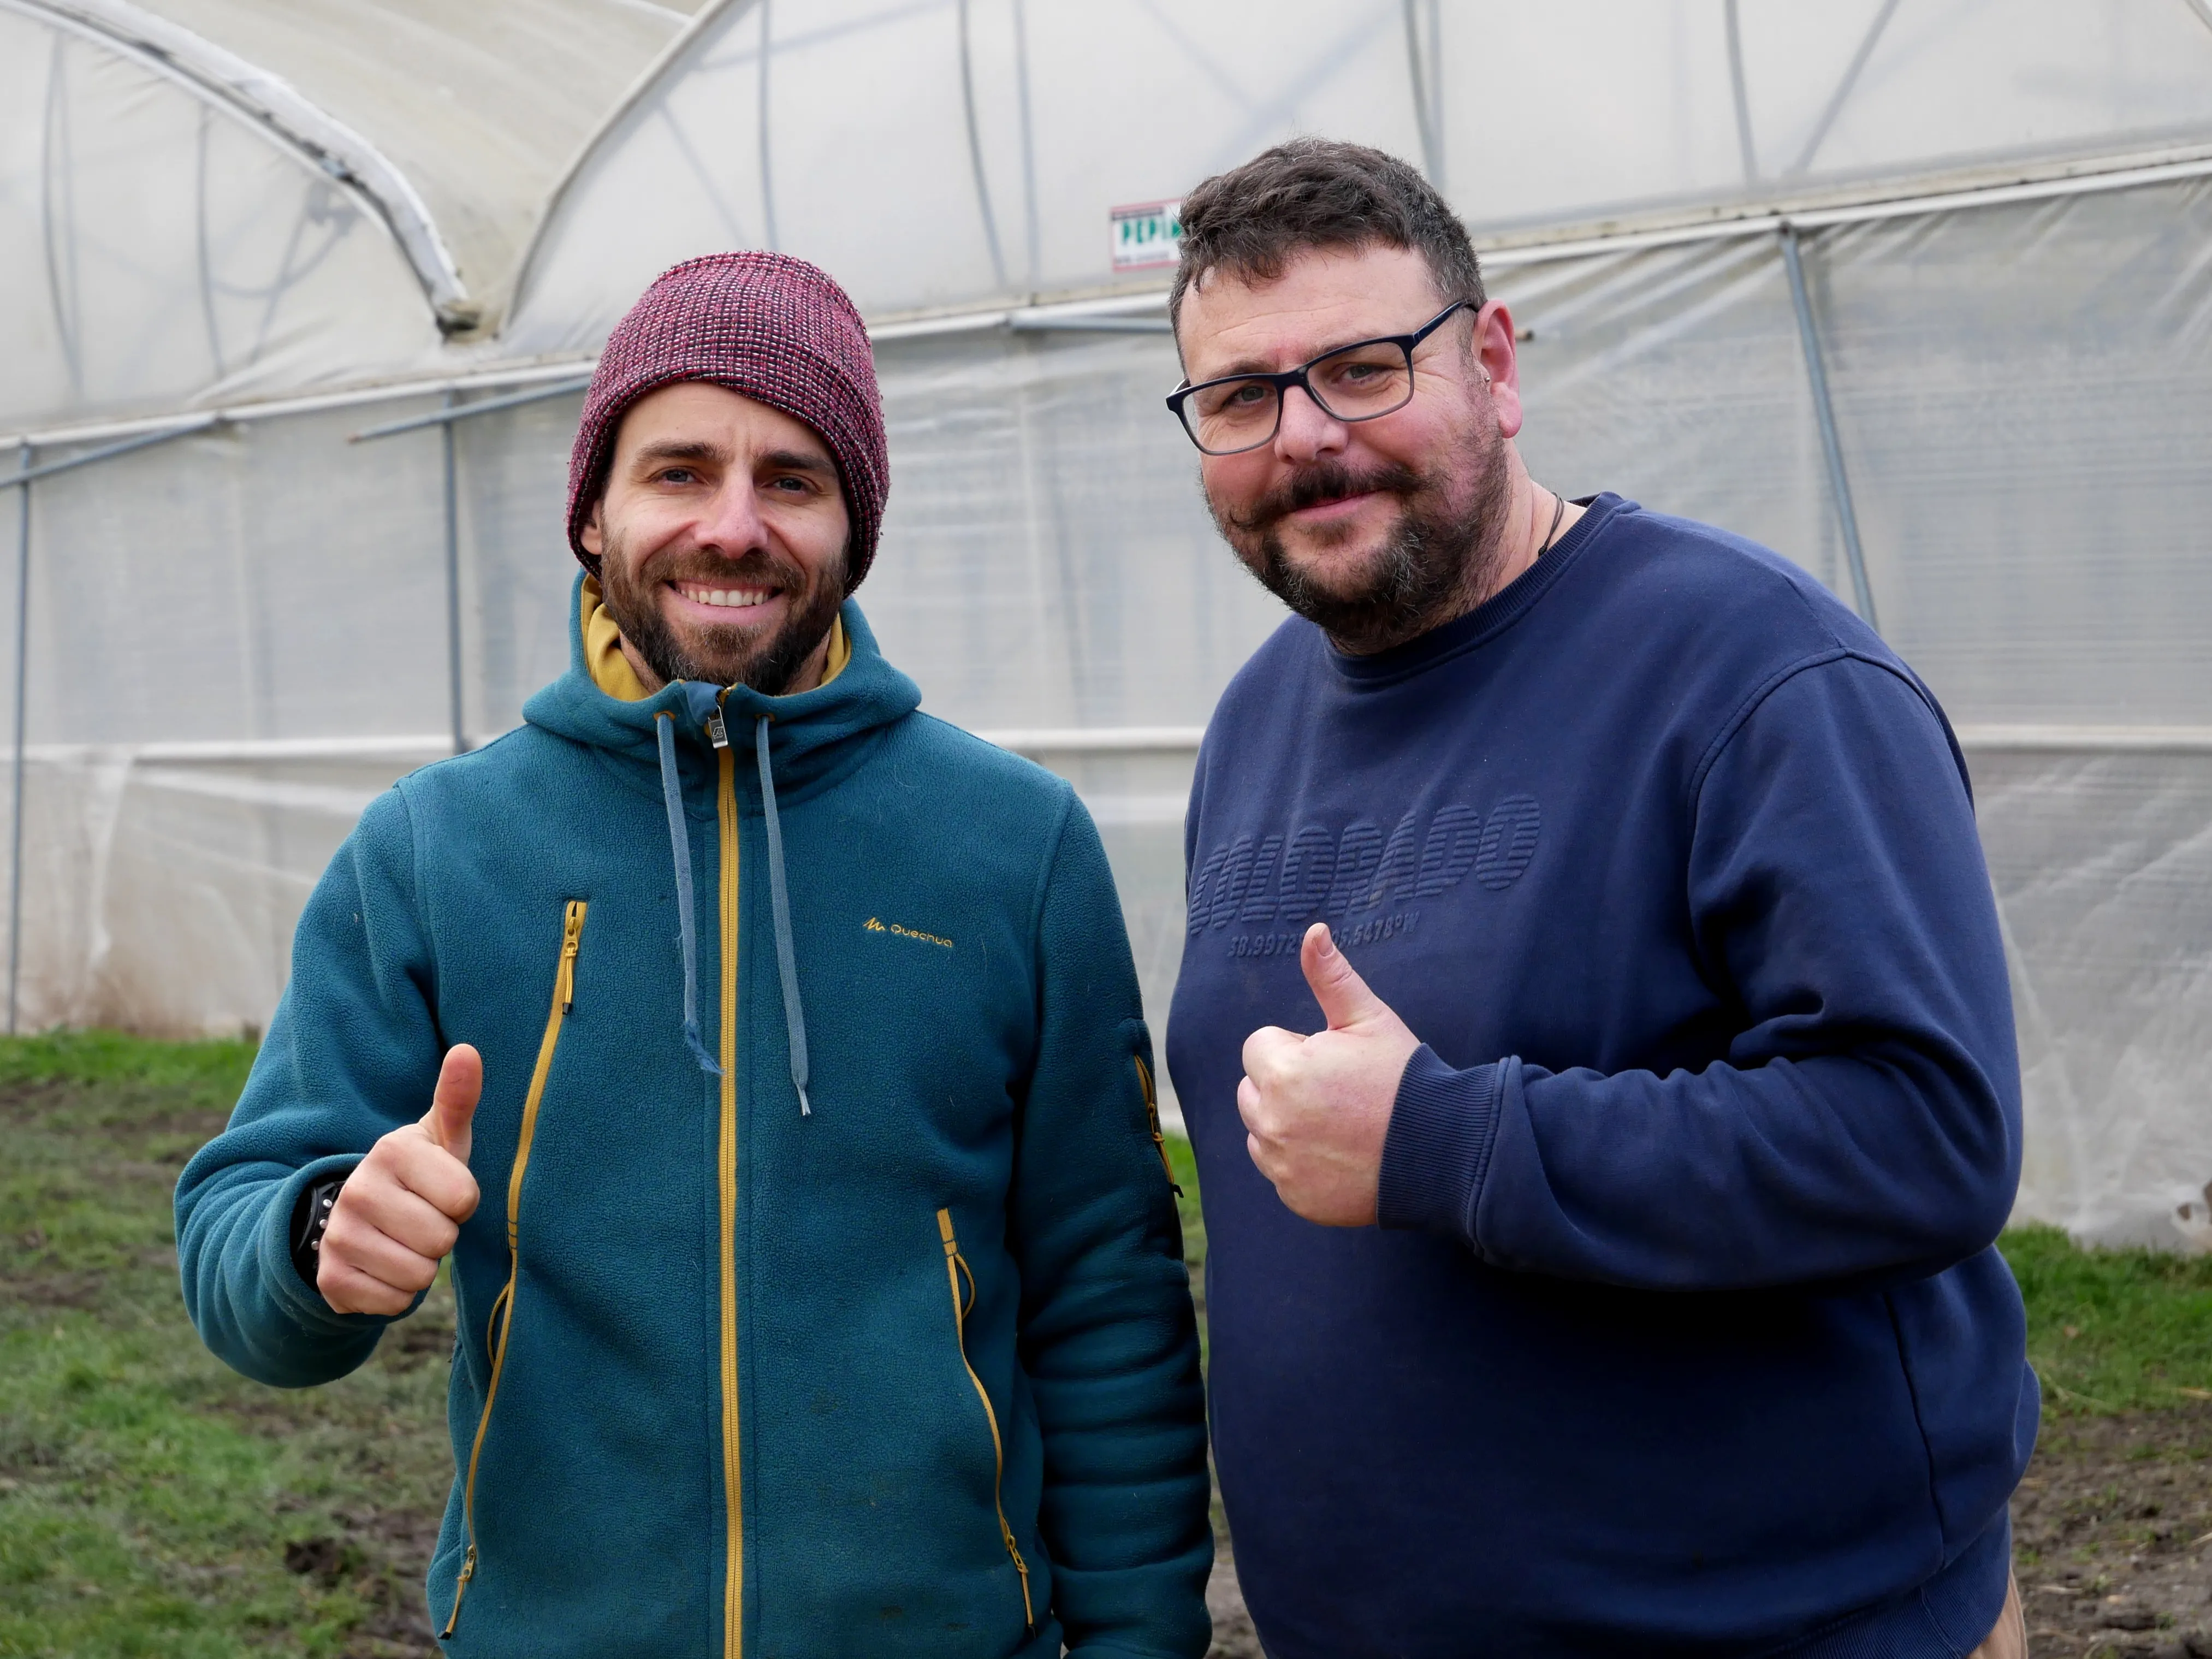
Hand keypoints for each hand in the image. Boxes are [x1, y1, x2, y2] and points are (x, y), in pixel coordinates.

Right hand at [318, 1045, 482, 1314]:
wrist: (363, 1218)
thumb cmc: (422, 1174)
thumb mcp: (443, 1138)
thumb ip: (458, 1098)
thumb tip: (467, 1050)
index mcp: (391, 1150)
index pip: (463, 1197)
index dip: (463, 1201)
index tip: (442, 1190)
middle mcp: (358, 1189)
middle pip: (441, 1239)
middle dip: (442, 1235)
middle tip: (423, 1219)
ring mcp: (339, 1234)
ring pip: (417, 1275)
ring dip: (421, 1266)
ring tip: (405, 1241)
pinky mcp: (329, 1279)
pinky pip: (391, 1302)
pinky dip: (396, 1294)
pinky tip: (384, 1268)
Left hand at [1238, 925, 1420, 1225]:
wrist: (1441, 1151)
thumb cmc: (1405, 1079)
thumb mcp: (1371, 1019)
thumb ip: (1331, 976)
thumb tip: (1313, 930)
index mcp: (1284, 1071)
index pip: (1260, 1046)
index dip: (1298, 1048)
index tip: (1336, 1061)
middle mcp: (1272, 1121)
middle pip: (1253, 1089)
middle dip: (1285, 1083)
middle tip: (1339, 1092)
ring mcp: (1282, 1165)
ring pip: (1261, 1130)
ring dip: (1286, 1122)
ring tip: (1340, 1123)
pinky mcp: (1295, 1197)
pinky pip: (1278, 1170)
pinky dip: (1299, 1163)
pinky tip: (1340, 1155)